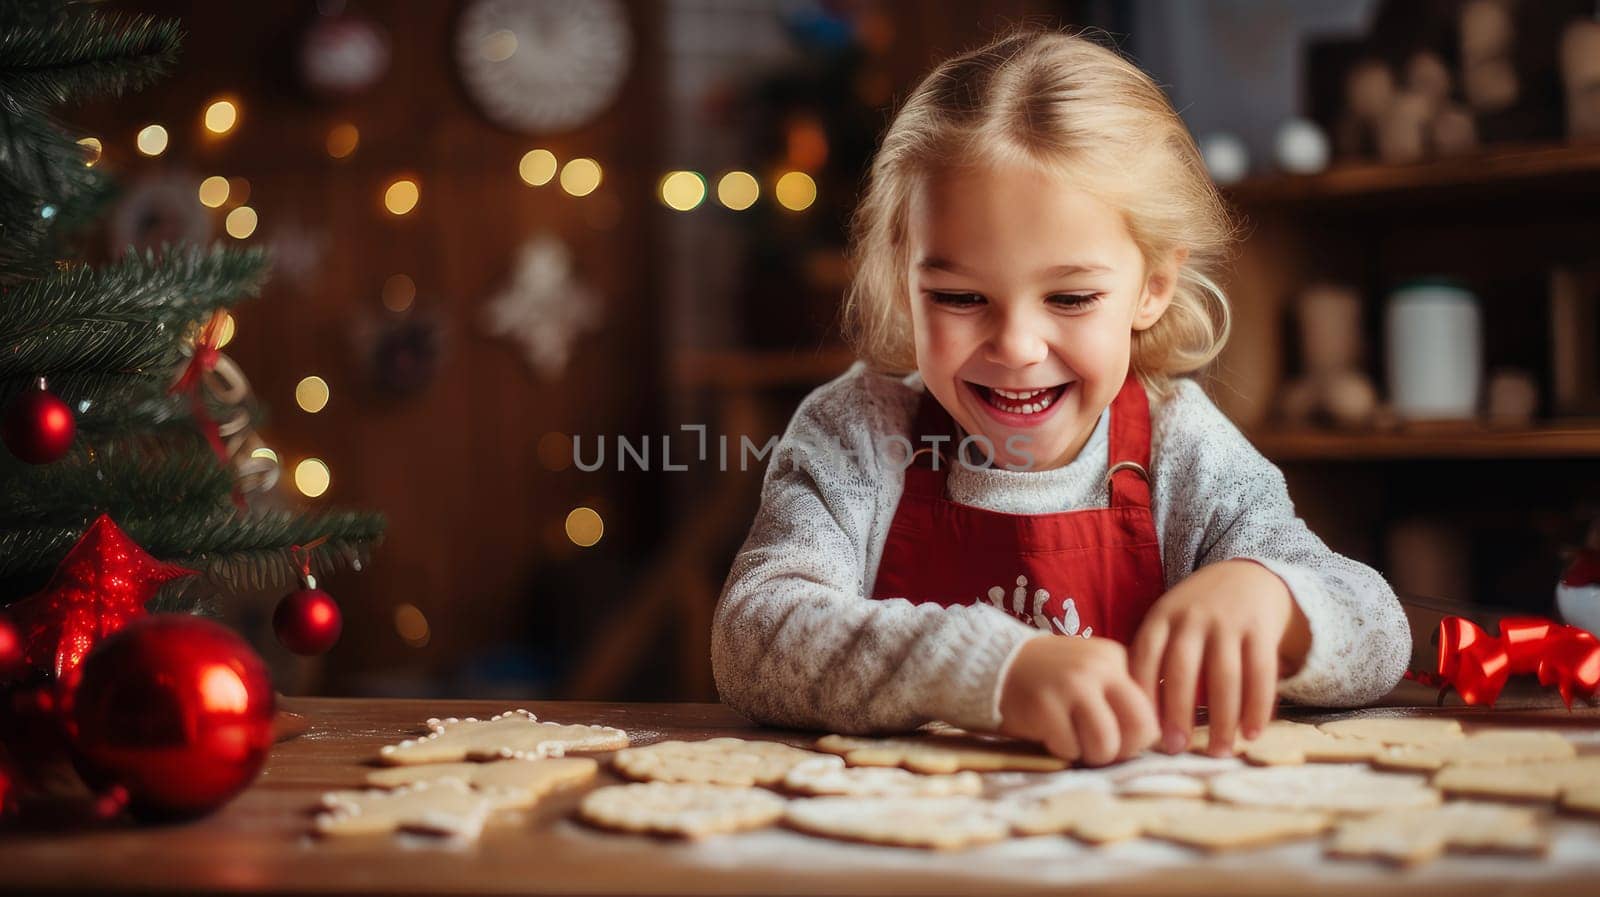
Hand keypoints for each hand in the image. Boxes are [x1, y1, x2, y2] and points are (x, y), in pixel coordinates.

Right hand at [998, 636, 1159, 765]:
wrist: (997, 664)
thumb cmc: (1052, 678)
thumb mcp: (1092, 673)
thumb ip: (1121, 697)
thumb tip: (1156, 741)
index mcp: (1115, 658)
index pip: (1150, 711)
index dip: (1137, 736)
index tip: (1118, 737)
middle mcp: (1097, 668)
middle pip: (1139, 729)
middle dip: (1123, 749)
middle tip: (1102, 749)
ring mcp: (1070, 686)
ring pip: (1106, 745)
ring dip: (1091, 754)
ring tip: (1074, 742)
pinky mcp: (1045, 706)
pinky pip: (1069, 749)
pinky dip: (1060, 749)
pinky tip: (1048, 732)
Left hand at [1129, 559, 1310, 756]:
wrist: (1247, 575)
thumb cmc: (1196, 613)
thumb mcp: (1167, 621)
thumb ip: (1152, 656)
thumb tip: (1134, 712)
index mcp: (1161, 617)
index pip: (1145, 658)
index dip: (1143, 695)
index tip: (1143, 730)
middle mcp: (1192, 618)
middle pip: (1182, 670)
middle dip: (1178, 713)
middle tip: (1175, 748)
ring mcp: (1228, 622)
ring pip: (1224, 677)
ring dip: (1222, 719)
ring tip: (1219, 751)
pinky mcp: (1260, 629)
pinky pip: (1260, 674)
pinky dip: (1257, 707)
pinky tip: (1251, 734)